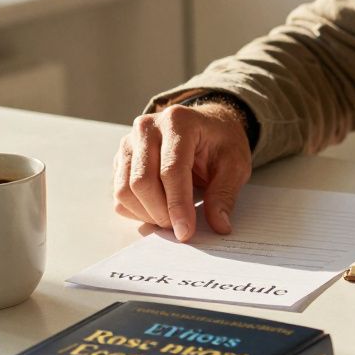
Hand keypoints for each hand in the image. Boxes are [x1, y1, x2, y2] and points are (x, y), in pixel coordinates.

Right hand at [113, 102, 251, 241]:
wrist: (208, 126)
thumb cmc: (221, 142)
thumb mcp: (235, 164)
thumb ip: (224, 193)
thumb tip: (219, 225)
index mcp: (179, 122)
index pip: (171, 170)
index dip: (177, 205)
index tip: (185, 231)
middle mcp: (148, 128)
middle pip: (142, 182)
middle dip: (161, 213)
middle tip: (181, 228)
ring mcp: (129, 142)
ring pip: (124, 190)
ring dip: (147, 214)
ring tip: (172, 218)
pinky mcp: (122, 158)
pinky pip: (119, 194)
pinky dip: (137, 210)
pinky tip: (159, 209)